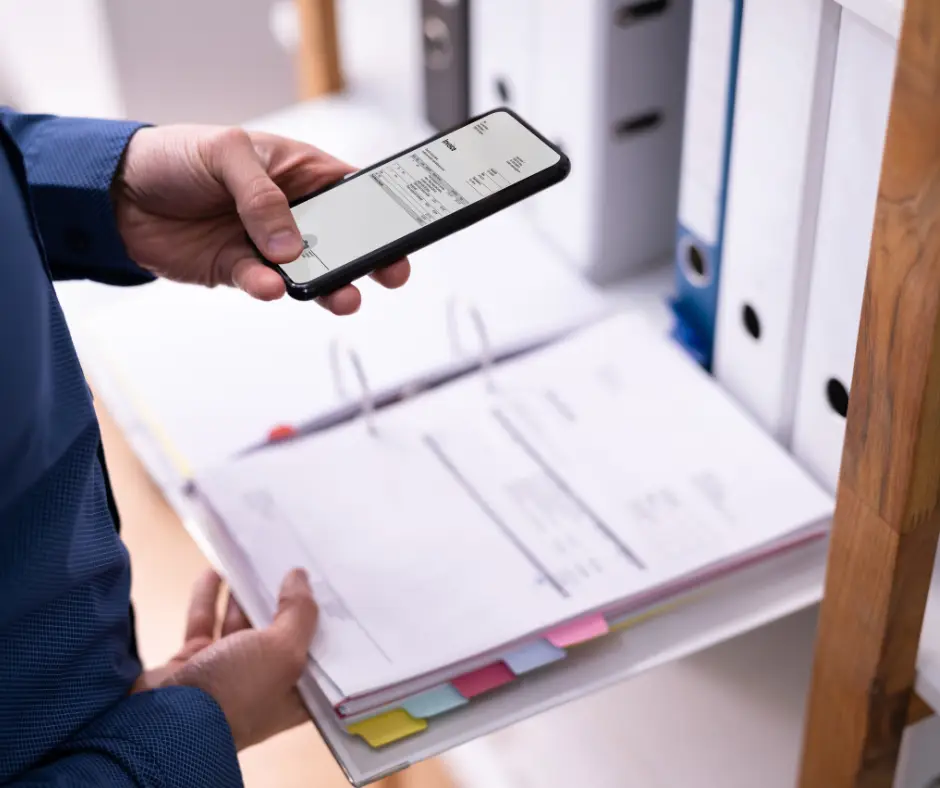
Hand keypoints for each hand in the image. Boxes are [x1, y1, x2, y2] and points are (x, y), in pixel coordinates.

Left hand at [113, 125, 410, 313]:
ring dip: (328, 285)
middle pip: (344, 239)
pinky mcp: (240, 271)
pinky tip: (269, 285)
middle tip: (390, 272)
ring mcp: (267, 245)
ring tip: (343, 295)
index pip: (352, 192)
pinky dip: (268, 288)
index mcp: (300, 172)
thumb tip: (290, 243)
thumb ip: (262, 197)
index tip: (404, 230)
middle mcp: (291, 212)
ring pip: (311, 272)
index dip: (382, 211)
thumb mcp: (226, 153)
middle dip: (369, 258)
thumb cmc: (176, 155)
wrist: (116, 193)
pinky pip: (262, 284)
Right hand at [134, 568, 317, 750]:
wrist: (163, 722)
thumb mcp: (283, 652)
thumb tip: (301, 577)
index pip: (318, 652)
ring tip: (255, 559)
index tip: (330, 586)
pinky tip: (215, 569)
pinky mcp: (193, 662)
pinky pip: (205, 623)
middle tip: (292, 563)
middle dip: (284, 600)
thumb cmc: (238, 690)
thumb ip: (298, 613)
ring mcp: (225, 673)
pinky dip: (209, 598)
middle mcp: (263, 684)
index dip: (324, 620)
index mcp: (294, 693)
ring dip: (244, 595)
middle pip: (279, 634)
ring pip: (240, 625)